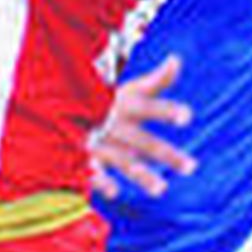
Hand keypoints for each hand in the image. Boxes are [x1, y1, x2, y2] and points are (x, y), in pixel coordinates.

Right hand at [91, 52, 195, 198]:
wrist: (59, 108)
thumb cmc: (103, 101)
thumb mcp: (130, 90)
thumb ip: (156, 80)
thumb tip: (176, 59)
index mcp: (126, 106)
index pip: (150, 108)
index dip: (166, 112)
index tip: (187, 117)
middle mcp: (115, 125)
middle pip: (144, 141)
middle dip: (166, 154)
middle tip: (192, 167)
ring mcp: (99, 142)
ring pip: (123, 161)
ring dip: (141, 175)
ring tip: (161, 190)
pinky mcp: (84, 158)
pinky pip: (93, 172)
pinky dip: (101, 181)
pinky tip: (114, 192)